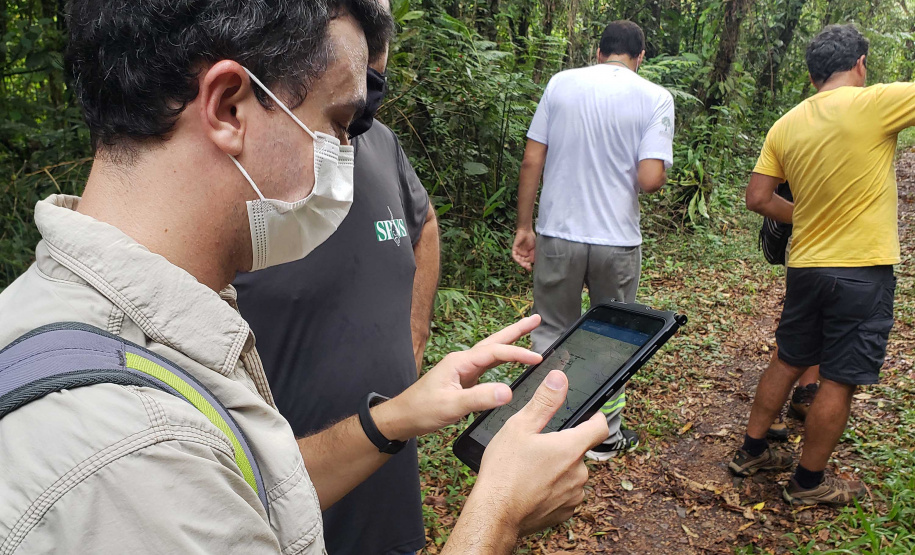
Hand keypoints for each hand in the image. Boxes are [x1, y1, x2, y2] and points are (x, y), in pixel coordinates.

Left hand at [374, 316, 543, 440]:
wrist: (403, 417)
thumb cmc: (422, 410)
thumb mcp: (451, 406)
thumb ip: (479, 398)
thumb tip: (507, 391)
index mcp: (460, 362)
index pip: (495, 352)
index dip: (518, 353)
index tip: (538, 358)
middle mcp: (462, 361)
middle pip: (494, 341)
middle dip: (516, 330)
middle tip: (537, 320)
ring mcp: (463, 369)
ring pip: (492, 351)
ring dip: (511, 342)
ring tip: (529, 332)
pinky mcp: (464, 379)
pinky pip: (488, 365)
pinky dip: (503, 359)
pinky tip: (510, 359)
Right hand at [469, 370, 608, 535]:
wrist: (495, 514)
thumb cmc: (504, 471)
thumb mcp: (520, 427)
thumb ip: (544, 402)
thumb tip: (560, 379)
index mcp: (571, 448)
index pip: (600, 427)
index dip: (596, 417)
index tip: (590, 414)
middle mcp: (578, 473)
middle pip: (581, 450)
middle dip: (564, 445)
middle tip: (538, 446)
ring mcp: (573, 495)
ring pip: (572, 473)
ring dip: (559, 468)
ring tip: (531, 469)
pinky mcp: (565, 512)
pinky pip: (566, 494)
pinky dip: (554, 488)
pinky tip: (533, 486)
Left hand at [512, 228, 535, 270]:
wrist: (527, 231)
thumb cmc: (531, 238)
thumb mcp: (534, 249)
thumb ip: (533, 255)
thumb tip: (533, 263)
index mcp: (527, 254)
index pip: (527, 262)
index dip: (528, 266)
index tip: (531, 269)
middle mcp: (522, 254)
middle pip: (523, 262)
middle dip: (525, 265)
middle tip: (528, 268)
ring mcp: (518, 251)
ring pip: (518, 259)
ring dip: (521, 263)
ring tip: (525, 265)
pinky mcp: (514, 249)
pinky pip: (514, 255)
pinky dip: (516, 258)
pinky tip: (519, 260)